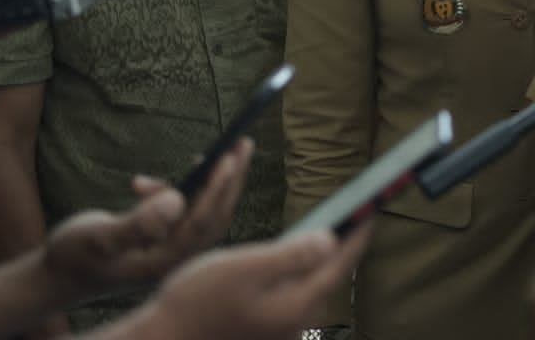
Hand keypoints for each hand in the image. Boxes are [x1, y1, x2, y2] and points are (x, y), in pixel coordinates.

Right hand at [40, 138, 253, 304]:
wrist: (57, 275)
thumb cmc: (74, 256)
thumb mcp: (98, 237)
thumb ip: (137, 223)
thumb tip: (175, 200)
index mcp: (163, 262)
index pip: (201, 222)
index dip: (217, 189)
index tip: (229, 158)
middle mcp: (175, 259)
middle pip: (214, 215)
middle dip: (230, 178)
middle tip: (242, 142)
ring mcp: (172, 251)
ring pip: (202, 211)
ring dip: (208, 181)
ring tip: (205, 153)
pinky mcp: (166, 242)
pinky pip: (184, 212)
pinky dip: (173, 194)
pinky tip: (140, 185)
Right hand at [130, 224, 371, 339]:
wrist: (163, 339)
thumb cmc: (197, 301)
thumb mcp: (244, 267)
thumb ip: (291, 255)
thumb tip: (330, 240)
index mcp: (296, 305)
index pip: (340, 264)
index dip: (357, 233)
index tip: (371, 208)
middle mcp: (296, 323)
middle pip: (329, 277)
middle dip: (342, 246)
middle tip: (352, 216)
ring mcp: (282, 332)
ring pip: (311, 288)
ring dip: (320, 261)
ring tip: (326, 232)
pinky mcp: (267, 332)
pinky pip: (293, 298)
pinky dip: (300, 275)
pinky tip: (290, 261)